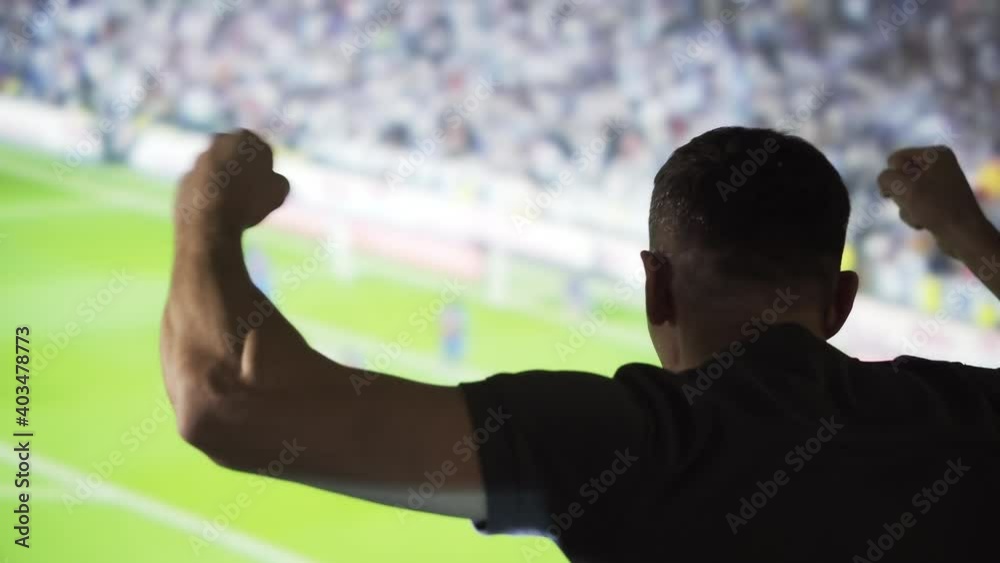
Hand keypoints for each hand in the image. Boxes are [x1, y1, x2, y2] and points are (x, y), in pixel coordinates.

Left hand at [174, 129, 289, 233]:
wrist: (209, 219)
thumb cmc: (249, 200)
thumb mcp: (279, 190)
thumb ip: (277, 179)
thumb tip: (272, 181)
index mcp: (246, 137)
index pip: (262, 152)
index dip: (266, 170)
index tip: (266, 186)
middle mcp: (219, 141)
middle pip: (238, 158)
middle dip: (243, 171)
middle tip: (251, 195)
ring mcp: (199, 160)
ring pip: (220, 172)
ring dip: (227, 184)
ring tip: (235, 207)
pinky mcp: (185, 178)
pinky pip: (204, 187)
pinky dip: (211, 196)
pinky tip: (217, 212)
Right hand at [877, 145, 989, 257]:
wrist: (962, 234)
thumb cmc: (933, 206)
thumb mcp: (902, 186)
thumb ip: (885, 177)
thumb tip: (887, 185)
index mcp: (934, 154)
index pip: (894, 159)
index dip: (893, 177)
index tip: (906, 190)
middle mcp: (939, 165)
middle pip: (899, 177)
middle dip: (900, 194)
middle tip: (914, 203)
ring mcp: (939, 184)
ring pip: (904, 193)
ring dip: (906, 207)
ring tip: (921, 215)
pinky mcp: (938, 201)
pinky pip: (914, 204)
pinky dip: (914, 214)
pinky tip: (925, 221)